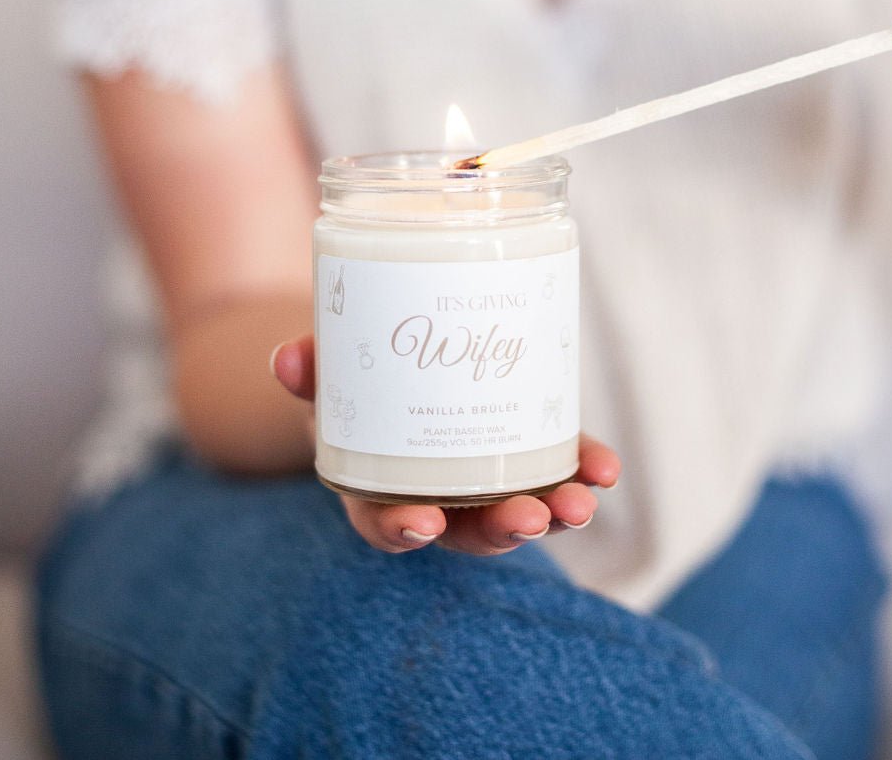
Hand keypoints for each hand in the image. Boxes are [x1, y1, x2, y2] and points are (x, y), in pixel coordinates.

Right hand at [271, 337, 620, 554]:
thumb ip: (312, 369)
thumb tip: (286, 359)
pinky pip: (554, 470)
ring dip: (555, 510)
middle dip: (501, 529)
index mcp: (379, 488)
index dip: (403, 529)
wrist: (391, 367)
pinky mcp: (521, 452)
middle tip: (528, 515)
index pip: (386, 523)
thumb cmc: (355, 383)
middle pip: (467, 530)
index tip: (424, 524)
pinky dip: (580, 469)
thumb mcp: (330, 377)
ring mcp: (483, 480)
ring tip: (582, 501)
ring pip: (519, 510)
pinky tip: (605, 469)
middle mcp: (436, 496)